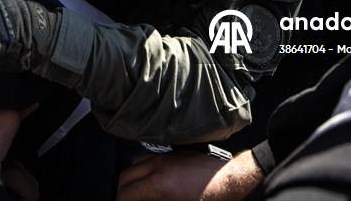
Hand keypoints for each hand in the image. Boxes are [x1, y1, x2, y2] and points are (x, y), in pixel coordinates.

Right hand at [117, 151, 261, 200]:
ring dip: (129, 179)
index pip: (125, 194)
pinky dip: (140, 169)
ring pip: (133, 164)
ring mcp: (163, 157)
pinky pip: (146, 158)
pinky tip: (147, 182)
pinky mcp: (171, 154)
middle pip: (124, 176)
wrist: (229, 180)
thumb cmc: (210, 198)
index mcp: (158, 183)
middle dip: (120, 192)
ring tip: (135, 194)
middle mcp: (157, 165)